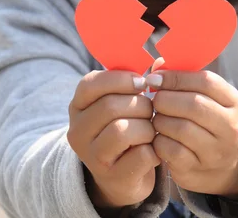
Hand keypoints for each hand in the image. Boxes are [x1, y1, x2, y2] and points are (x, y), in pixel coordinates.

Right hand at [67, 70, 159, 207]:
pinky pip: (139, 155)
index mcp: (78, 106)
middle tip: (151, 110)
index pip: (91, 84)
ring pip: (122, 130)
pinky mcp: (112, 176)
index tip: (142, 83)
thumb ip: (134, 79)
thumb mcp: (121, 101)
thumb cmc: (126, 126)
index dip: (120, 79)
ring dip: (147, 127)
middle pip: (110, 106)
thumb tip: (160, 60)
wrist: (123, 174)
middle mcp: (77, 131)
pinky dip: (153, 149)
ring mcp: (91, 156)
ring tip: (151, 130)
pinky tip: (153, 149)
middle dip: (140, 105)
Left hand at [146, 68, 237, 196]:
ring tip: (156, 117)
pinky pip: (172, 150)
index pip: (206, 81)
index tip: (155, 77)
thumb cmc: (205, 120)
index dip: (176, 77)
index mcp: (232, 101)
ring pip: (181, 128)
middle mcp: (230, 126)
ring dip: (160, 119)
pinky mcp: (198, 170)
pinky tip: (157, 136)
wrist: (222, 166)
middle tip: (154, 99)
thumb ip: (183, 78)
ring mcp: (216, 151)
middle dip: (166, 99)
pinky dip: (159, 140)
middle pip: (194, 104)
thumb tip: (157, 65)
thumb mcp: (204, 97)